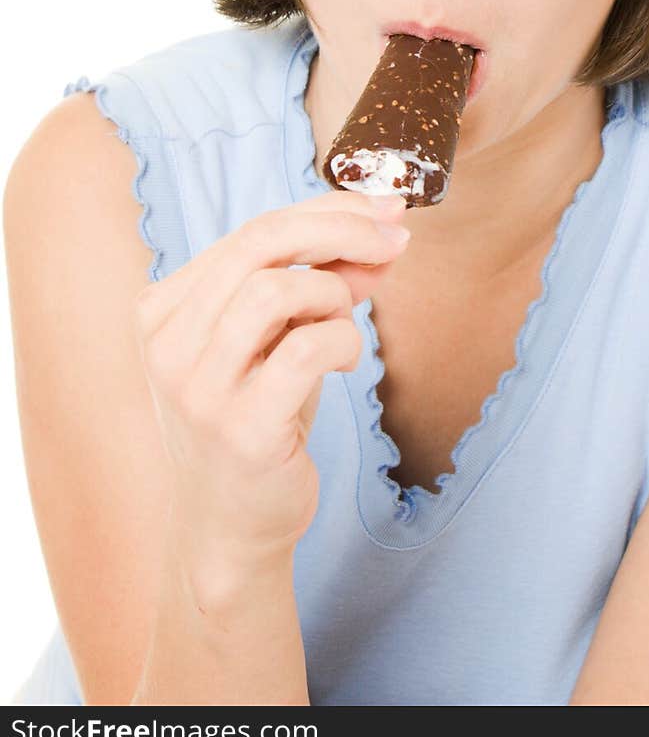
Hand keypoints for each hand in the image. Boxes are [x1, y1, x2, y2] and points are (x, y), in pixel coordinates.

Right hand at [133, 189, 409, 569]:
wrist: (231, 527)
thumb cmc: (257, 421)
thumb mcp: (281, 339)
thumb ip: (320, 284)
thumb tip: (381, 235)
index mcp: (165, 308)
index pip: (252, 230)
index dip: (327, 210)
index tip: (385, 209)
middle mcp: (167, 342)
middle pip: (260, 243)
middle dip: (341, 230)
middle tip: (395, 240)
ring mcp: (197, 387)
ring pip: (275, 289)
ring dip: (333, 297)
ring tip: (343, 328)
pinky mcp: (238, 429)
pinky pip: (304, 349)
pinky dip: (342, 342)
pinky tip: (344, 362)